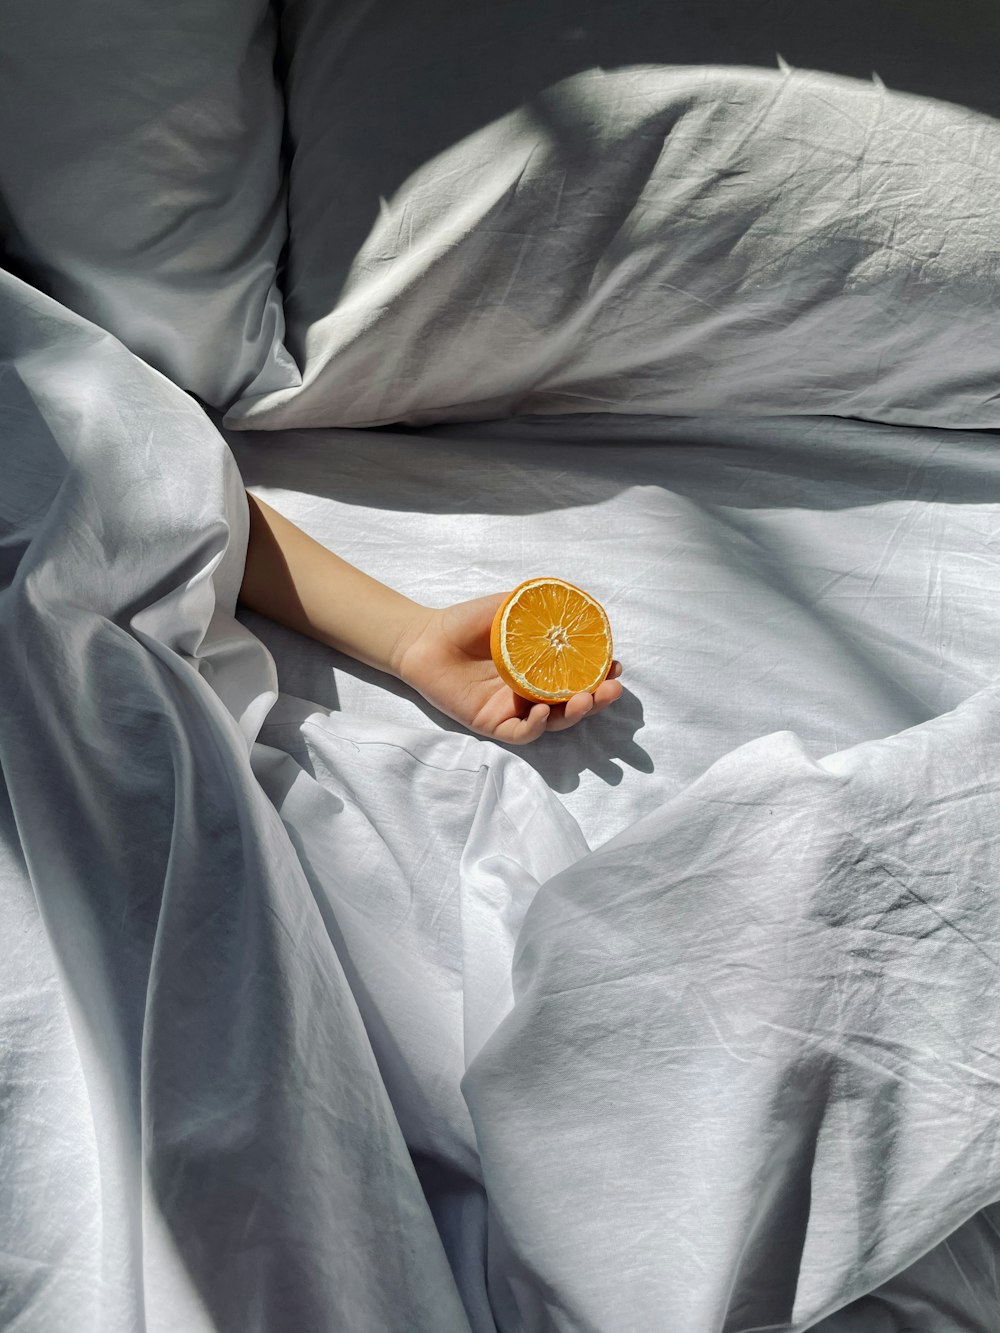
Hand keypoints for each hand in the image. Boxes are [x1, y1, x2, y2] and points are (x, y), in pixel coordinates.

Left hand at [393, 594, 623, 744]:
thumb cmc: (465, 622)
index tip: (615, 665)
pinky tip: (542, 711)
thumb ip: (537, 606)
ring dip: (574, 713)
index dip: (601, 673)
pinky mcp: (491, 723)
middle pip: (574, 703)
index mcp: (542, 666)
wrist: (425, 638)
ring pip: (553, 721)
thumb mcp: (508, 607)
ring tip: (585, 699)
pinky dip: (535, 725)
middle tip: (611, 689)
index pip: (580, 674)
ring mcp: (514, 708)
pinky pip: (520, 732)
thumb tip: (575, 598)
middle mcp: (533, 690)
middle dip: (597, 699)